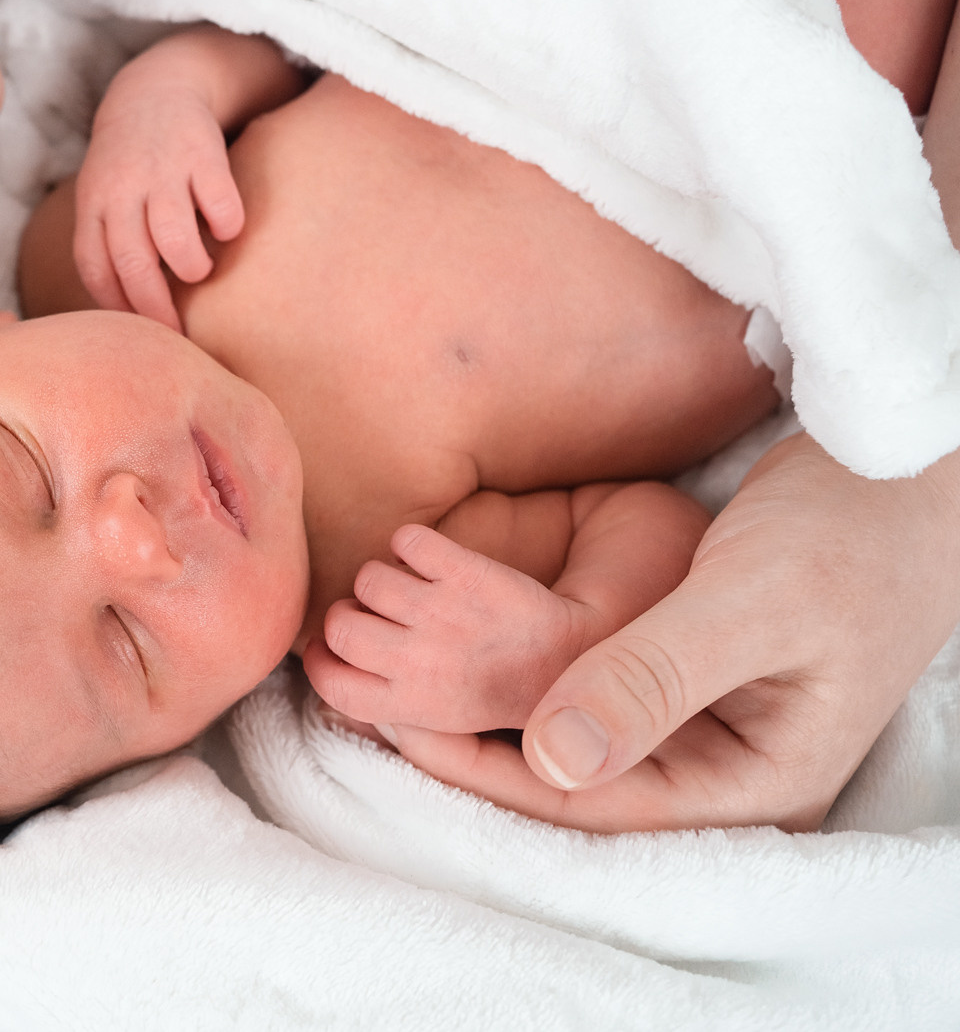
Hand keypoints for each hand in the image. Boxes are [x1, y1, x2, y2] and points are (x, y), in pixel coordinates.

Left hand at [73, 78, 242, 331]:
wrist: (155, 89)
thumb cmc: (129, 164)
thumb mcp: (101, 197)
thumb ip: (107, 244)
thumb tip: (126, 315)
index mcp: (93, 204)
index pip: (95, 267)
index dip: (117, 306)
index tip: (140, 331)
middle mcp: (123, 189)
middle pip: (133, 263)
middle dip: (156, 308)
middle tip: (178, 331)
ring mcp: (161, 170)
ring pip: (173, 238)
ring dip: (191, 267)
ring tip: (200, 271)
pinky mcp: (202, 153)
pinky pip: (219, 205)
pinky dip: (226, 227)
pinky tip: (227, 230)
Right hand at [304, 525, 582, 733]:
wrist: (569, 658)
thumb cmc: (494, 687)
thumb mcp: (435, 715)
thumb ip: (380, 696)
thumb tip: (320, 666)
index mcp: (412, 703)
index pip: (328, 680)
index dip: (321, 658)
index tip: (334, 646)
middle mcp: (422, 662)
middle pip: (338, 623)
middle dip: (352, 612)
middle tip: (382, 613)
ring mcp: (445, 614)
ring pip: (368, 577)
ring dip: (385, 576)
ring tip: (415, 587)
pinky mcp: (468, 572)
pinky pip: (405, 539)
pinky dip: (413, 542)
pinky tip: (433, 560)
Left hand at [381, 435, 959, 830]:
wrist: (906, 464)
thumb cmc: (851, 530)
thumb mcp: (750, 601)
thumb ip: (656, 677)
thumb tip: (552, 757)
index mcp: (757, 784)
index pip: (593, 804)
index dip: (486, 769)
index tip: (395, 729)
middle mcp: (725, 770)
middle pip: (574, 780)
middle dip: (472, 744)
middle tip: (363, 704)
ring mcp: (707, 725)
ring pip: (571, 734)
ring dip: (484, 705)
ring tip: (386, 673)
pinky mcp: (686, 676)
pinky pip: (585, 688)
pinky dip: (520, 667)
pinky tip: (451, 637)